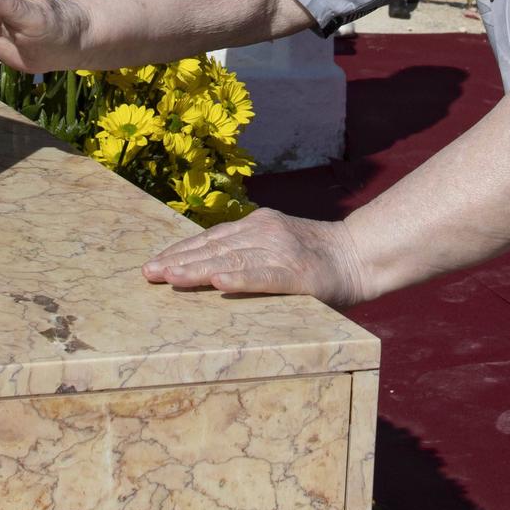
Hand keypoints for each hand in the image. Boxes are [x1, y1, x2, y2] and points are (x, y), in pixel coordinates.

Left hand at [142, 208, 371, 305]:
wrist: (362, 255)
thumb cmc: (316, 257)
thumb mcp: (278, 245)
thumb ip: (249, 250)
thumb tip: (210, 265)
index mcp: (258, 226)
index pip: (211, 238)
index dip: (181, 249)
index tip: (154, 262)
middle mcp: (265, 233)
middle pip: (214, 247)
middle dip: (178, 260)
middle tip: (148, 273)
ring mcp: (281, 251)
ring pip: (232, 260)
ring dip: (198, 269)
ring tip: (170, 277)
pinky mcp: (298, 274)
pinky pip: (264, 277)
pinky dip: (240, 279)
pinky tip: (219, 283)